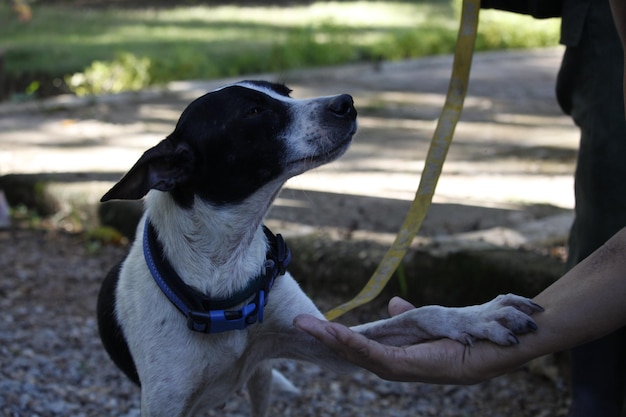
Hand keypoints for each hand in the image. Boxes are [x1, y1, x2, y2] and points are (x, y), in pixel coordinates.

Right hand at [294, 297, 512, 383]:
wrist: (495, 342)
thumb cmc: (467, 332)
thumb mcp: (429, 320)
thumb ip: (408, 316)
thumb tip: (393, 304)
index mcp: (396, 354)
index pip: (358, 344)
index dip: (335, 334)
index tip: (312, 321)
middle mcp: (393, 365)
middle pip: (350, 352)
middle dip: (323, 337)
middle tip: (298, 323)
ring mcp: (397, 369)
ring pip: (354, 354)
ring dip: (329, 339)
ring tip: (307, 326)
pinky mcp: (403, 368)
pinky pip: (371, 354)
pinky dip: (350, 344)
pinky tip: (333, 334)